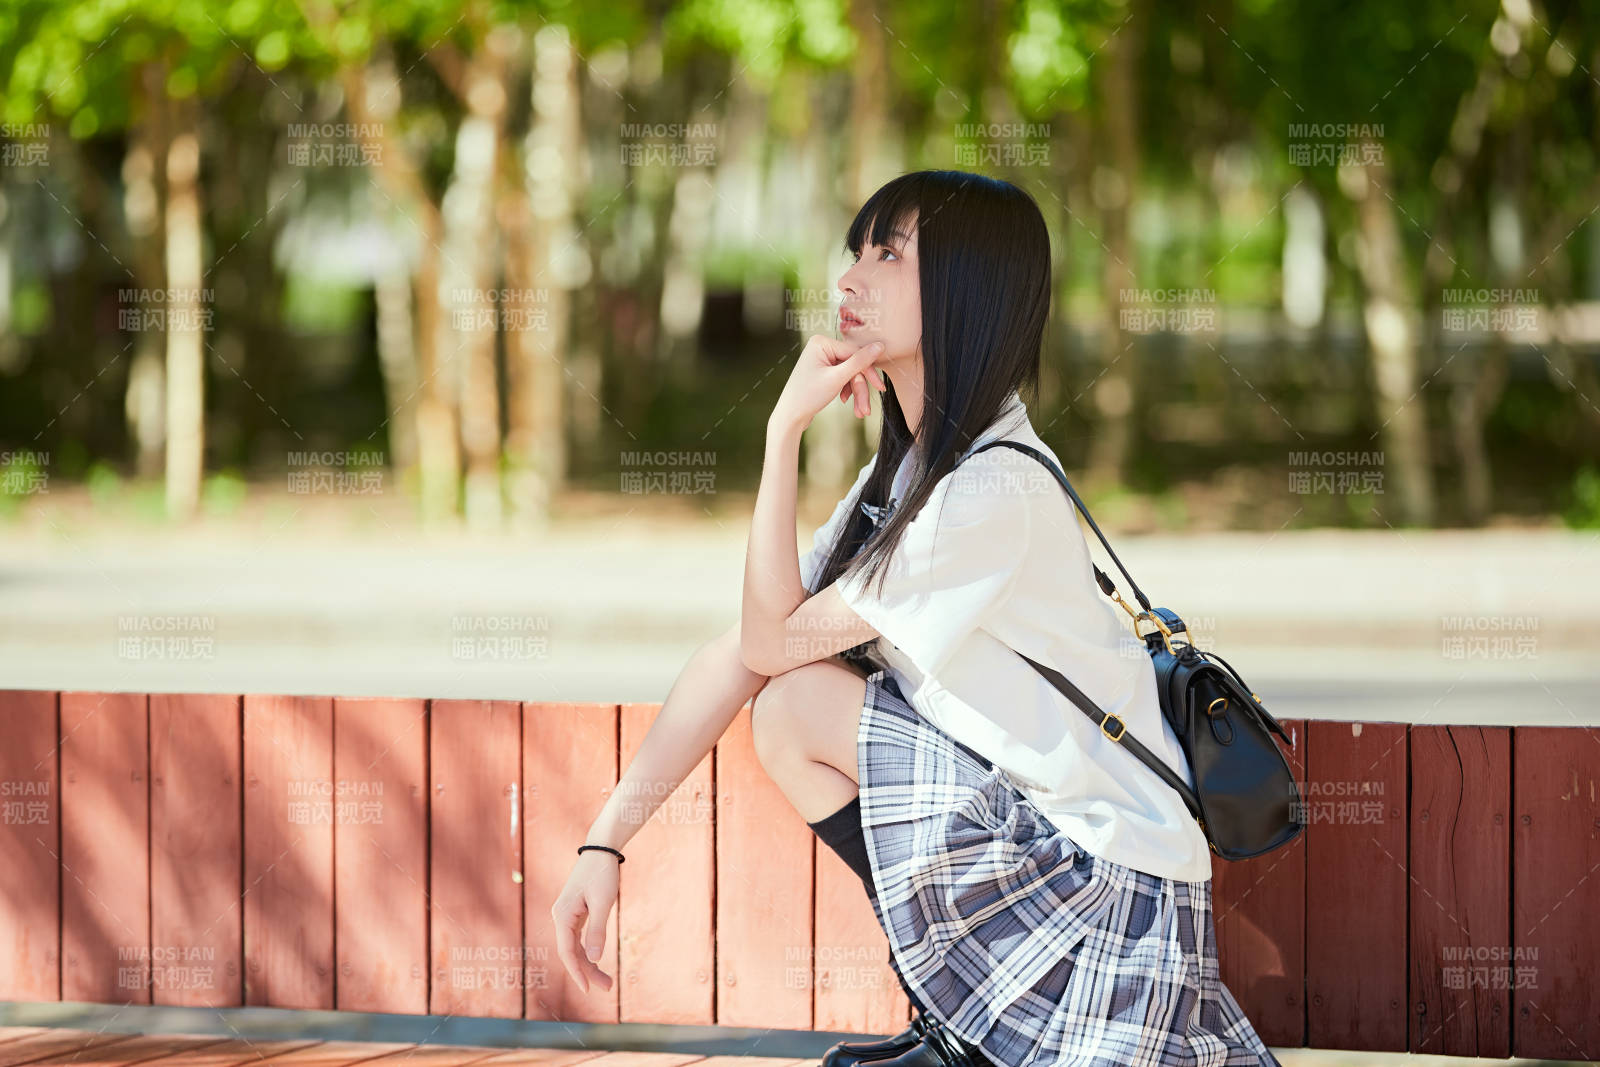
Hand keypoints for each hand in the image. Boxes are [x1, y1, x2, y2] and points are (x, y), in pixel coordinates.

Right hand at [551, 851, 619, 993]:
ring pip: (574, 947)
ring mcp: (566, 915)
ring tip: (607, 981)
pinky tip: (597, 961)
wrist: (601, 849)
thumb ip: (598, 931)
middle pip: (571, 952)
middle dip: (587, 972)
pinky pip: (577, 938)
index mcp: (563, 915)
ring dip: (589, 963)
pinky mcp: (574, 912)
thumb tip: (594, 959)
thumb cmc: (602, 874)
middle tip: (608, 987)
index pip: (567, 952)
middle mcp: (560, 917)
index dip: (577, 972)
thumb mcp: (604, 903)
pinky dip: (587, 951)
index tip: (589, 990)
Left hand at [772, 335, 887, 432]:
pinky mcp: (823, 370)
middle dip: (860, 388)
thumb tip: (880, 345)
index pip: (855, 352)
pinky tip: (845, 402)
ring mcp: (822, 359)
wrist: (790, 416)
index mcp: (822, 342)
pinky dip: (847, 390)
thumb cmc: (808, 395)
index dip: (868, 371)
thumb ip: (860, 361)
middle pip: (853, 364)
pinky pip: (842, 377)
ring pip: (849, 373)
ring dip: (856, 392)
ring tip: (860, 412)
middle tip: (865, 409)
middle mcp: (821, 347)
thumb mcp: (837, 378)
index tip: (880, 387)